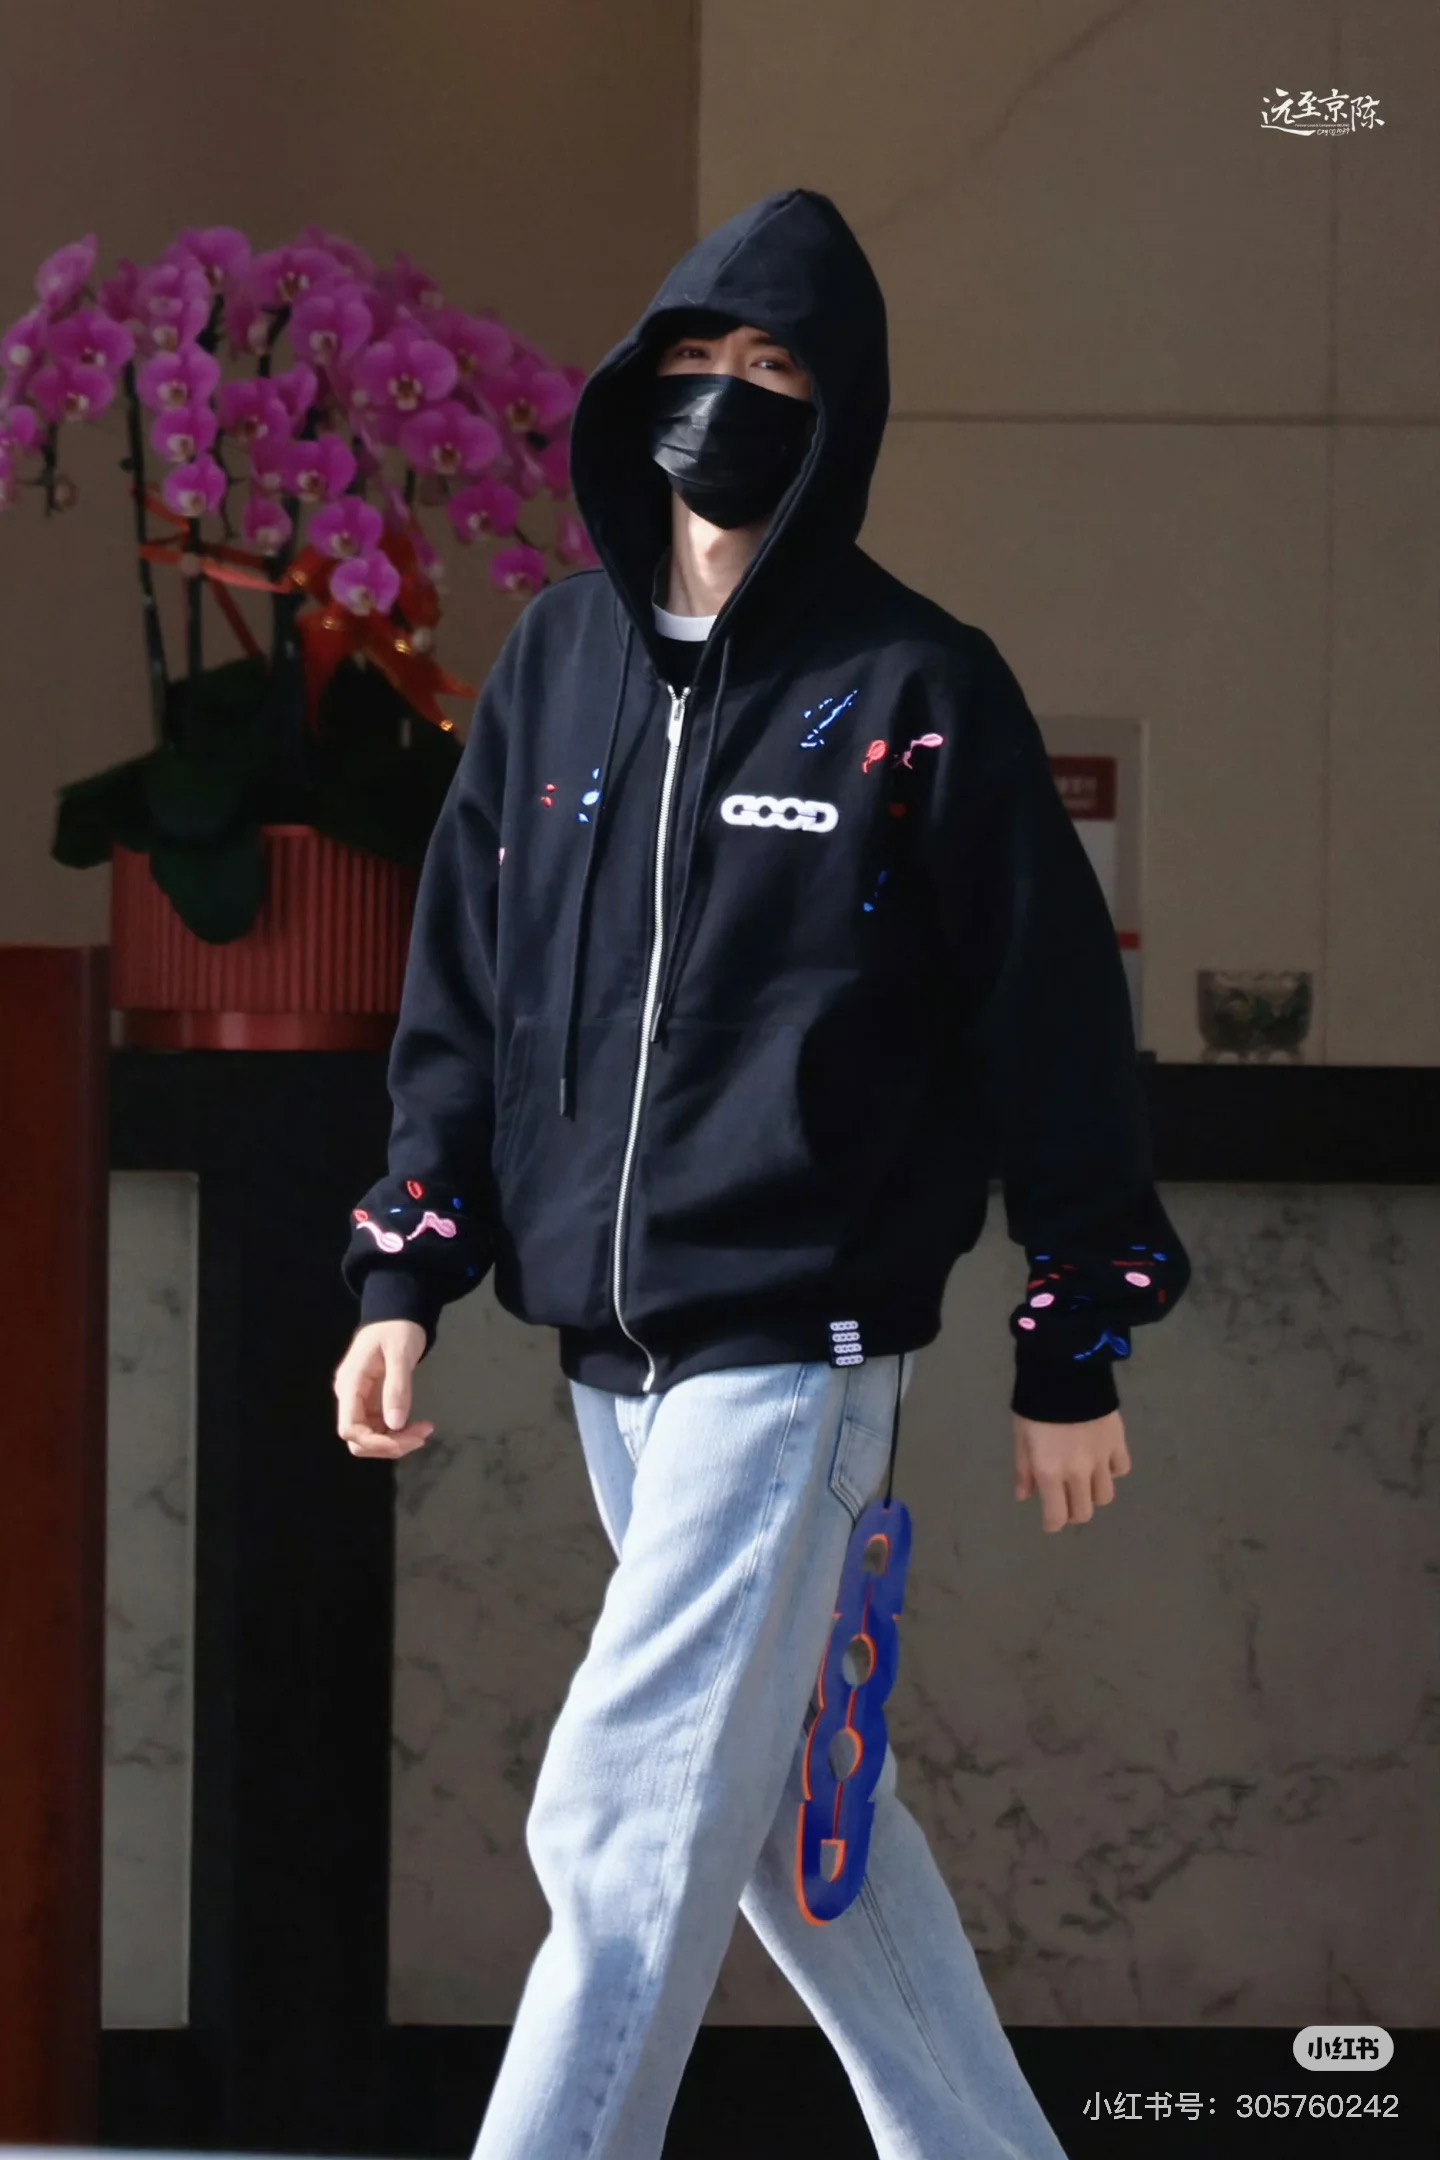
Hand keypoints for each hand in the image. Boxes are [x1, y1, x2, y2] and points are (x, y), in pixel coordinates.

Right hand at [334, 1319, 434, 1459]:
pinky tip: (416, 1427)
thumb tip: (395, 1425)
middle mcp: (350, 1397)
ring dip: (395, 1442)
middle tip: (421, 1437)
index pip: (350, 1428)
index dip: (374, 1442)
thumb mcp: (400, 1355)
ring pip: (370, 1437)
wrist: (397, 1315)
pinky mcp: (372, 1403)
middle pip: (358, 1439)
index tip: (404, 1440)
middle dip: (388, 1445)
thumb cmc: (397, 1329)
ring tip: (423, 1431)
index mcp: (350, 1384)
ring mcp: (360, 1401)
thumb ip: (397, 1388)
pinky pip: (380, 1428)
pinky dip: (398, 1434)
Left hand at [1012, 1409, 1130, 1531]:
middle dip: (1072, 1511)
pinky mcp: (1118, 1443)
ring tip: (1084, 1479)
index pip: (1057, 1516)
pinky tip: (1102, 1460)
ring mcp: (1102, 1459)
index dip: (1053, 1524)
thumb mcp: (1021, 1437)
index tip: (1050, 1520)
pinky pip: (1121, 1470)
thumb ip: (1024, 1470)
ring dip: (1093, 1493)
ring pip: (1105, 1496)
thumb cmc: (1036, 1405)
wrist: (1066, 1372)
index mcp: (1050, 1473)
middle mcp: (1078, 1473)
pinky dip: (1113, 1470)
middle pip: (1084, 1512)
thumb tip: (1026, 1496)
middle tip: (1065, 1498)